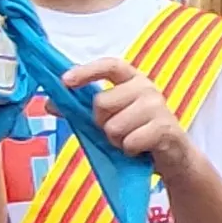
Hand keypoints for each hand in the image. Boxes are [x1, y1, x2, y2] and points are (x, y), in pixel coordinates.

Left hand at [66, 57, 190, 167]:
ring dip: (116, 141)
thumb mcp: (109, 118)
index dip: (86, 71)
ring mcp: (158, 107)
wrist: (173, 157)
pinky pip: (129, 142)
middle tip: (116, 132)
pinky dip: (129, 151)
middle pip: (102, 103)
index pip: (110, 65)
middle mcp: (146, 87)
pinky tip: (140, 150)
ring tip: (130, 141)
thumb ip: (81, 109)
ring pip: (114, 126)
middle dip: (102, 124)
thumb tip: (49, 103)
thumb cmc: (137, 133)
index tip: (65, 81)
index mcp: (132, 79)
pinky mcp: (165, 128)